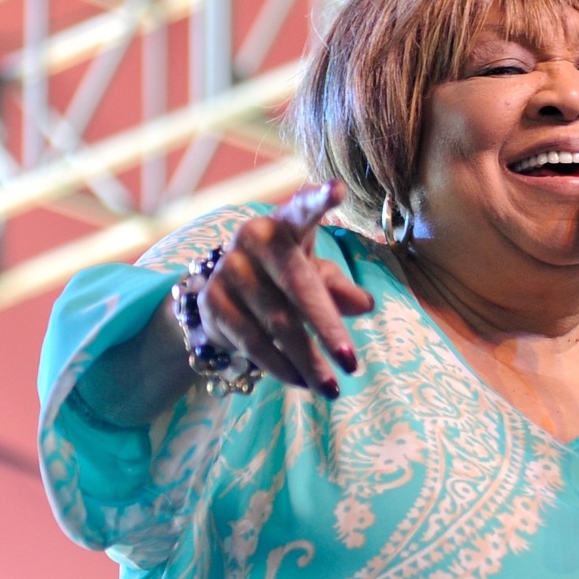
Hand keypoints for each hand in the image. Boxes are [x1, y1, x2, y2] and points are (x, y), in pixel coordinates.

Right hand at [199, 181, 376, 397]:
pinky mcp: (212, 301)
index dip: (318, 199)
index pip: (302, 209)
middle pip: (298, 286)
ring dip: (307, 361)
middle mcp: (252, 239)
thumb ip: (338, 287)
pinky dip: (281, 367)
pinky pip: (252, 342)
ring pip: (276, 323)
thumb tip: (366, 305)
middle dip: (327, 328)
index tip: (337, 190)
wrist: (224, 294)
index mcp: (284, 224)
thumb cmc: (284, 278)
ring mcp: (228, 270)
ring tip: (332, 389)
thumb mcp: (314, 276)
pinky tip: (302, 383)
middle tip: (351, 364)